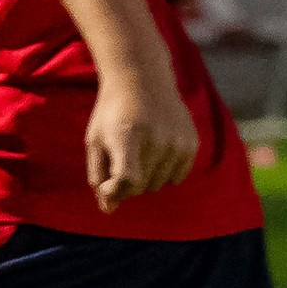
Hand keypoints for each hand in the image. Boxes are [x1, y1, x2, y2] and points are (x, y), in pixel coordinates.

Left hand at [84, 69, 197, 210]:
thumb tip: (109, 210)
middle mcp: (157, 139)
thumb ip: (98, 176)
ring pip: (157, 185)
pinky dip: (163, 171)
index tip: (107, 184)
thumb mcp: (95, 140)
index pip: (128, 180)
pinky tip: (155, 149)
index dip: (114, 191)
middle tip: (119, 158)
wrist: (143, 78)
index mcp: (128, 136)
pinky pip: (175, 177)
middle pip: (140, 187)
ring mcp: (177, 142)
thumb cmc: (112, 112)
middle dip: (125, 183)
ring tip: (138, 149)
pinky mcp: (191, 144)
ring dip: (144, 176)